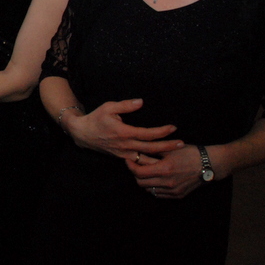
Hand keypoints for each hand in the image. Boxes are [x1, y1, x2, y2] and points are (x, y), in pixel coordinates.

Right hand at [65, 98, 182, 160]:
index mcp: (124, 132)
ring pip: (146, 159)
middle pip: (151, 148)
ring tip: (174, 156)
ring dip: (160, 158)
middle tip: (182, 144)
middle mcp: (125, 145)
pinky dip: (149, 163)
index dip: (162, 131)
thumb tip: (141, 102)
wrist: (83, 133)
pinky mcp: (122, 157)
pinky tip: (159, 162)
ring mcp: (124, 153)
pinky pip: (138, 162)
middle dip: (167, 146)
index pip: (147, 134)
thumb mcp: (109, 107)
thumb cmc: (96, 118)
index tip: (173, 128)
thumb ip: (125, 105)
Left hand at [126, 145, 205, 198]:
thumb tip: (137, 151)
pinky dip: (154, 187)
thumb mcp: (169, 149)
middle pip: (141, 183)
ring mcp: (173, 191)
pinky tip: (156, 178)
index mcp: (164, 169)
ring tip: (146, 171)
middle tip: (136, 165)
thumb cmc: (189, 153)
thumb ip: (152, 152)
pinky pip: (159, 194)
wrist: (209, 164)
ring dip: (144, 181)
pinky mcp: (178, 195)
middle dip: (135, 174)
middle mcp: (168, 183)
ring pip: (149, 190)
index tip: (128, 160)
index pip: (139, 173)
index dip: (130, 166)